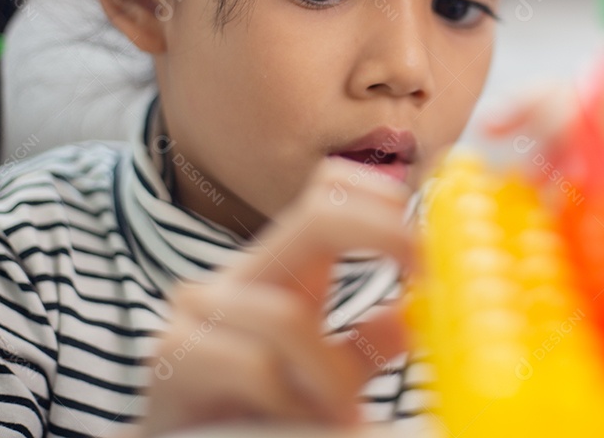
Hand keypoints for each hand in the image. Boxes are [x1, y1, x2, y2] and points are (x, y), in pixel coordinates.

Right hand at [133, 158, 414, 435]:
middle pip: (317, 214)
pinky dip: (288, 400)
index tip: (430, 246)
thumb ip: (367, 343)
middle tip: (422, 271)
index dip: (383, 197)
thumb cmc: (258, 411)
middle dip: (379, 234)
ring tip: (344, 415)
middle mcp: (244, 274)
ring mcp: (203, 308)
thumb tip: (417, 313)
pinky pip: (253, 366)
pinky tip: (294, 421)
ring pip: (287, 316)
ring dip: (330, 376)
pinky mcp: (173, 356)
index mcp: (286, 269)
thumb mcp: (328, 375)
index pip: (330, 189)